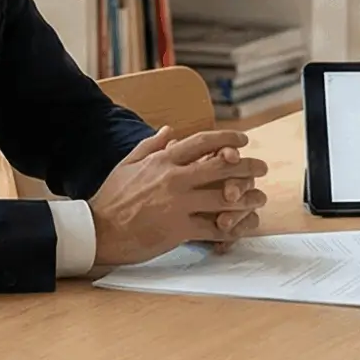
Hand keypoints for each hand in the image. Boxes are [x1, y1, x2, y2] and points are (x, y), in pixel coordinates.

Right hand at [89, 126, 269, 267]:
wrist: (97, 229)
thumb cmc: (111, 198)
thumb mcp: (128, 164)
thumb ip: (151, 145)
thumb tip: (170, 130)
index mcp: (163, 160)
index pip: (203, 142)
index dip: (228, 140)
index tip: (243, 141)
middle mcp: (174, 178)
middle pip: (222, 167)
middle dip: (247, 166)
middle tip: (262, 168)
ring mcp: (178, 203)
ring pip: (224, 197)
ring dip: (247, 198)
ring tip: (259, 199)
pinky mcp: (179, 229)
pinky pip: (214, 227)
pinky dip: (232, 227)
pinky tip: (242, 226)